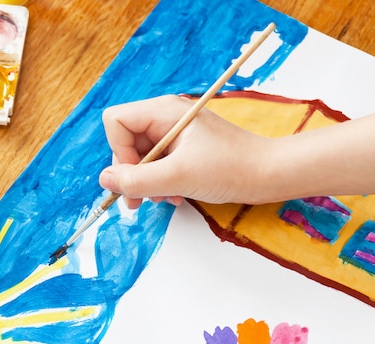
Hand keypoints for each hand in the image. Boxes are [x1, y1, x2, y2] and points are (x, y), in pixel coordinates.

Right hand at [98, 95, 270, 207]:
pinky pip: (156, 166)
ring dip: (146, 183)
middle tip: (140, 200)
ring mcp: (174, 135)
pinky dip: (160, 184)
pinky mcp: (183, 151)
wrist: (269, 175)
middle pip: (125, 143)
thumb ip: (138, 180)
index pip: (116, 121)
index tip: (135, 176)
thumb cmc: (231, 168)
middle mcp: (165, 119)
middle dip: (132, 174)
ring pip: (140, 158)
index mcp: (163, 112)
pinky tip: (176, 196)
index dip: (118, 151)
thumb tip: (104, 180)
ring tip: (165, 198)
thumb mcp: (179, 177)